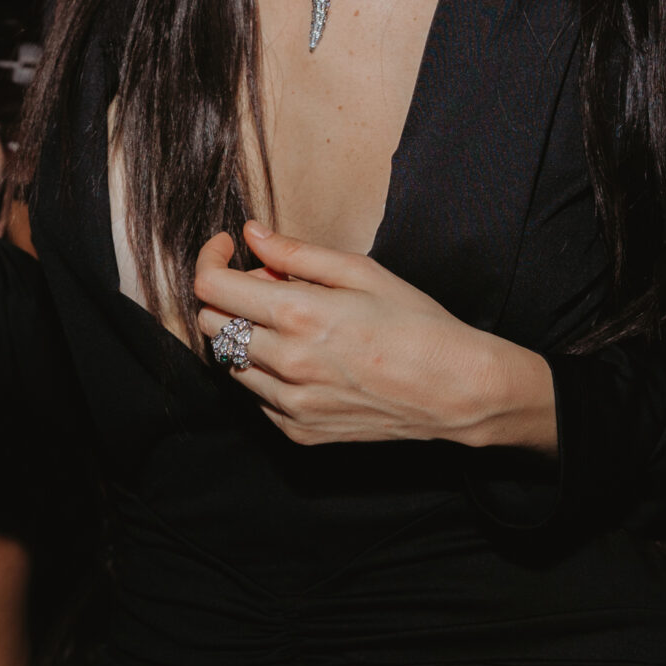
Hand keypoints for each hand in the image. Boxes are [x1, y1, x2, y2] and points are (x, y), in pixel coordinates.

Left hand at [193, 221, 556, 451]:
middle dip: (227, 296)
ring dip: (246, 335)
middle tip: (269, 283)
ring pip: (230, 363)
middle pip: (212, 325)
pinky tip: (305, 357)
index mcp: (298, 315)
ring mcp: (291, 405)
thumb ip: (297, 252)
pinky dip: (268, 372)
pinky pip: (259, 397)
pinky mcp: (300, 432)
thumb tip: (251, 234)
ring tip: (292, 321)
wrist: (455, 390)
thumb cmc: (415, 322)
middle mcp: (286, 364)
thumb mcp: (360, 271)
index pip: (212, 288)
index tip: (228, 247)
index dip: (210, 258)